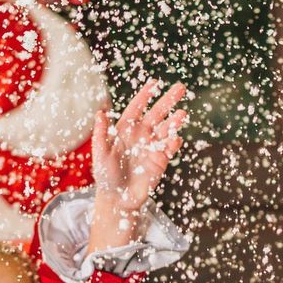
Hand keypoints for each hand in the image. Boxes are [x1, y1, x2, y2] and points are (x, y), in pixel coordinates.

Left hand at [91, 78, 186, 220]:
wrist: (118, 199)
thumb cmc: (105, 176)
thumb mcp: (100, 154)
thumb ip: (101, 134)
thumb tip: (100, 113)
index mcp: (125, 130)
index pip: (137, 108)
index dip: (145, 96)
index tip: (155, 84)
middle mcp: (141, 136)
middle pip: (156, 114)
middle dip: (168, 101)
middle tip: (180, 88)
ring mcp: (152, 148)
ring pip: (165, 130)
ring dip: (174, 122)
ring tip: (182, 114)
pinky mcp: (160, 161)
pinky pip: (169, 149)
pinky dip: (173, 143)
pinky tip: (175, 138)